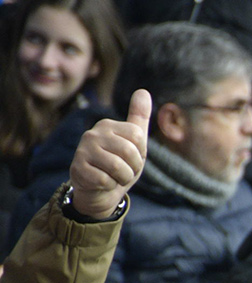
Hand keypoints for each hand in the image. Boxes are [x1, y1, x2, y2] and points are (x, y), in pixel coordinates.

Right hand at [68, 89, 150, 218]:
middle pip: (130, 152)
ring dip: (122, 179)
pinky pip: (106, 180)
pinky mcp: (77, 168)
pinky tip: (101, 183)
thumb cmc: (119, 166)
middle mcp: (93, 133)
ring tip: (114, 177)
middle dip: (133, 168)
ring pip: (119, 168)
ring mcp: (83, 150)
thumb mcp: (134, 143)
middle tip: (123, 171)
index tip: (131, 158)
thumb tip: (143, 91)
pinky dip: (109, 186)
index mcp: (108, 125)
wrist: (99, 192)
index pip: (139, 137)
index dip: (140, 154)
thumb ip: (139, 118)